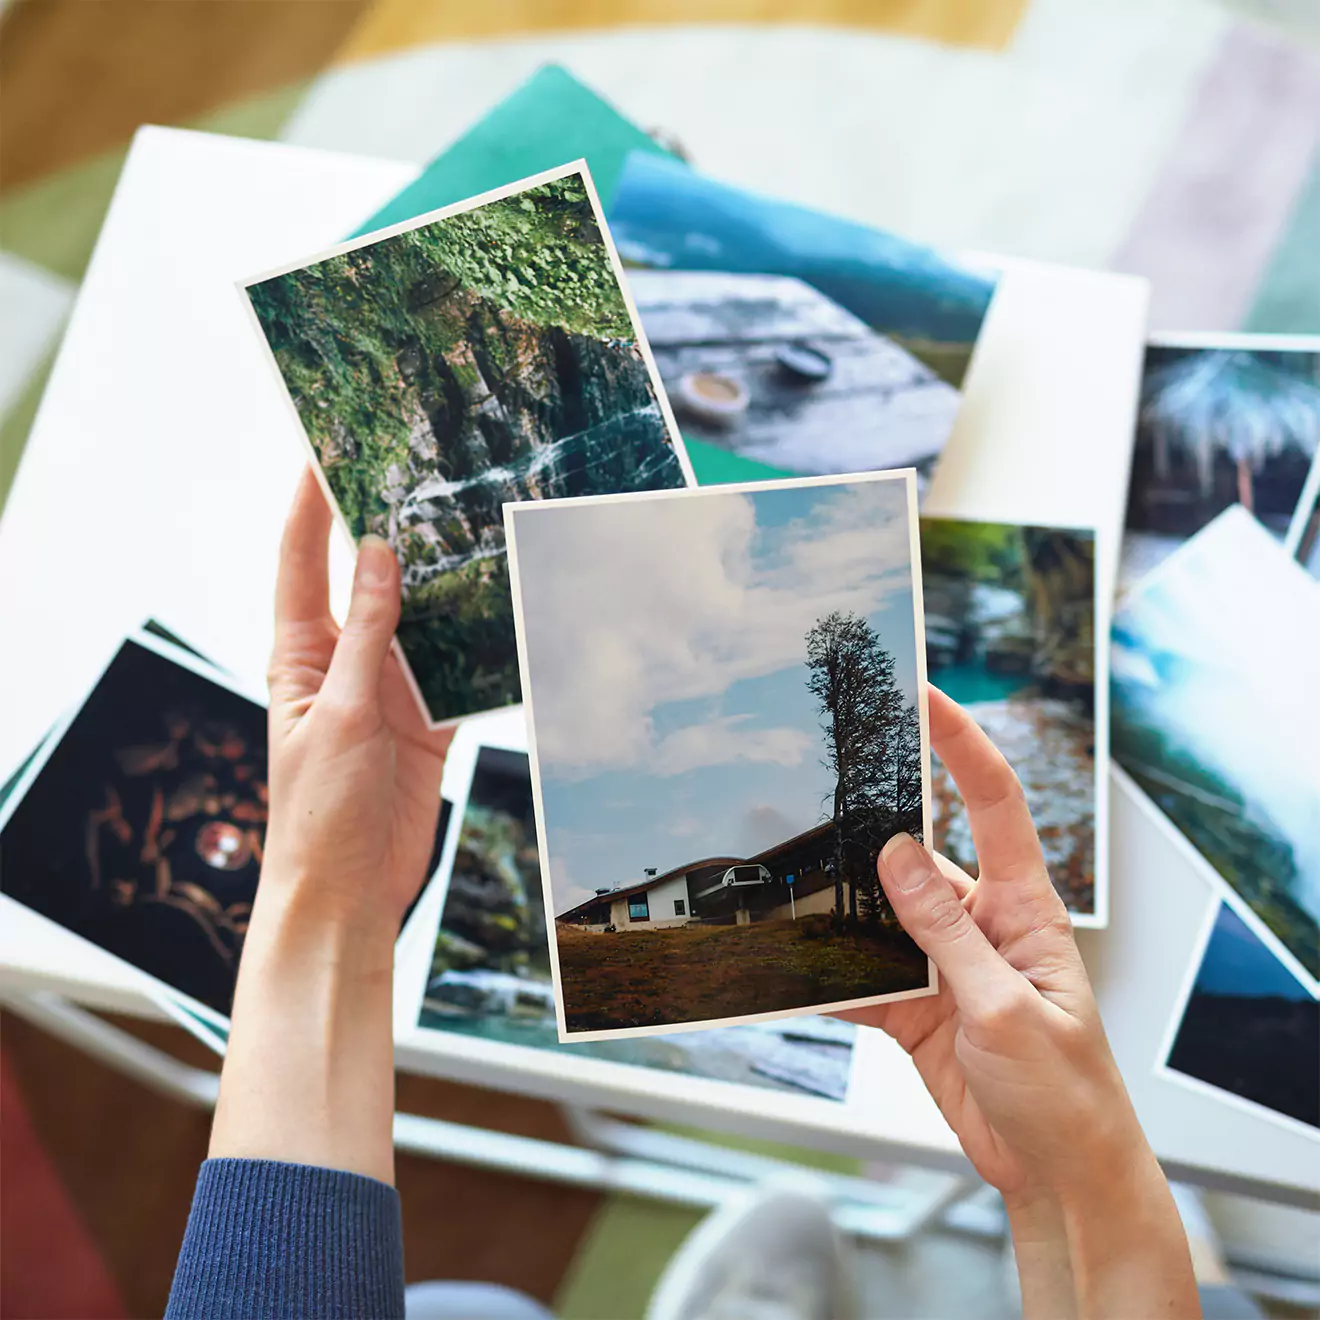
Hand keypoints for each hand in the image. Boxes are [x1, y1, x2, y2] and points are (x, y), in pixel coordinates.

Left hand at [261, 468, 451, 929]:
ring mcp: (391, 690)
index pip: (301, 563)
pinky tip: (507, 610)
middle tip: (420, 472)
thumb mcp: (337, 714)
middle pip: (367, 579)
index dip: (309, 506)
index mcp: (301, 655)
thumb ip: (363, 636)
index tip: (323, 448)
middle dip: (388, 528)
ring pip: (423, 619)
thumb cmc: (317, 811)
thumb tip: (376, 555)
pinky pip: (461, 670)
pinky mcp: (430, 721)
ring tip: (475, 527)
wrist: (349, 891)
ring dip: (444, 584)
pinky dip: (483, 645)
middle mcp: (346, 662)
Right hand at [841, 688, 1196, 1317]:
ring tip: (792, 902)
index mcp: (1023, 909)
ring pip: (878, 917)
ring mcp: (944, 966)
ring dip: (840, 915)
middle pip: (915, 858)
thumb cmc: (1067, 1093)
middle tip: (816, 806)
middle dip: (868, 834)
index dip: (962, 745)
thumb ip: (949, 933)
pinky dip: (829, 979)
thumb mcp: (1006, 1008)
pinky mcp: (916, 1007)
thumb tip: (900, 857)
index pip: (994, 805)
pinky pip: (861, 977)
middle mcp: (980, 926)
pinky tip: (797, 977)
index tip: (926, 698)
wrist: (1056, 1174)